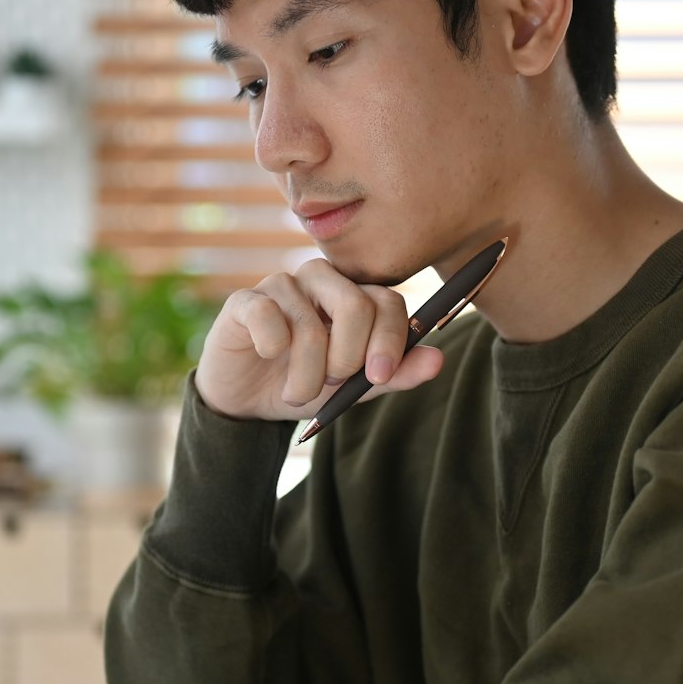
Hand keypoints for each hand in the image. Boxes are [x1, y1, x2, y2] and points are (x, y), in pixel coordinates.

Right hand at [196, 257, 444, 420]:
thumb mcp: (354, 389)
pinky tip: (267, 356)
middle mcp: (321, 281)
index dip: (389, 339)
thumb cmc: (306, 384)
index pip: (387, 301)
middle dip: (346, 360)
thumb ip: (395, 374)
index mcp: (354, 296)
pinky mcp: (244, 300)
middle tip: (330, 383)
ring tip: (297, 391)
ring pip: (309, 327)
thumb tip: (437, 360)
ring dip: (307, 375)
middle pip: (354, 305)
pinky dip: (272, 347)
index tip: (378, 377)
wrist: (249, 402)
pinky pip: (267, 316)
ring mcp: (281, 286)